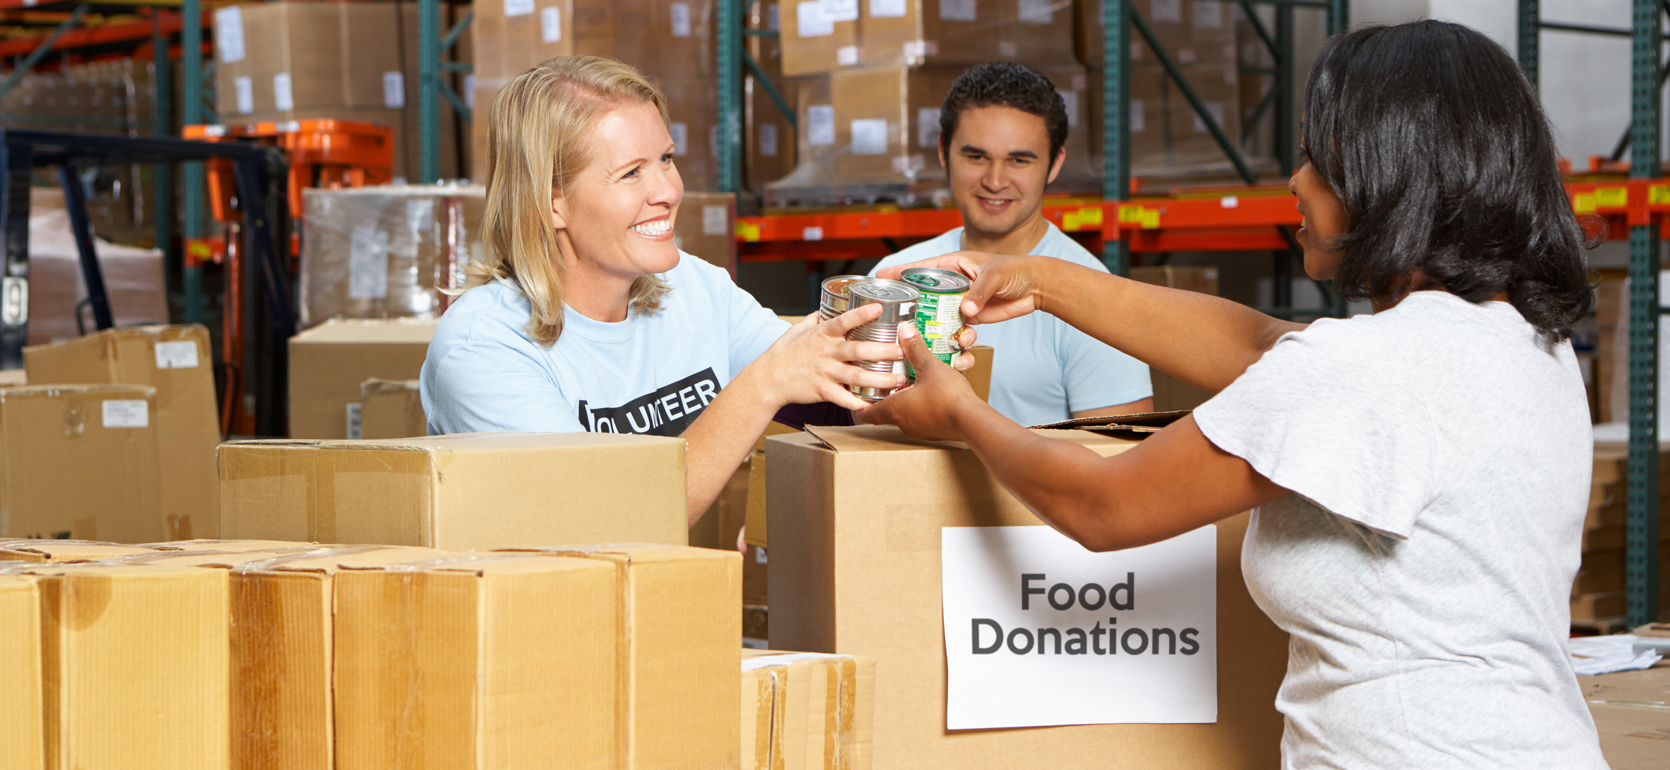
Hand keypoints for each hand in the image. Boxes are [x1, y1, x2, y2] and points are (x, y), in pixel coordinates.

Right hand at [747, 304, 906, 410]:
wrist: (767, 379)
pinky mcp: (822, 390)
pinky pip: (844, 399)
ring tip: (899, 379)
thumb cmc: (783, 353)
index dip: (861, 314)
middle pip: (859, 350)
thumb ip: (816, 320)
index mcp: (821, 335)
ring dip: (880, 378)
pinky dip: (859, 403)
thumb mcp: (798, 330)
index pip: (843, 321)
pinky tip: (876, 406)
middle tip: (903, 350)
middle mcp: (826, 352)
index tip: (880, 308)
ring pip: (857, 376)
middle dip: (883, 350)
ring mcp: (825, 372)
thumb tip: (827, 308)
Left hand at [856, 321, 982, 441]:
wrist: (972, 419)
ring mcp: (920, 429)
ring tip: (912, 385)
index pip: (868, 413)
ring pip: (908, 413)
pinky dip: (925, 406)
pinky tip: (934, 393)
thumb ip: (915, 349)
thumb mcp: (929, 366)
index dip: (861, 406)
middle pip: (888, 412)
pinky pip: (925, 417)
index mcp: (895, 409)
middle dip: (888, 397)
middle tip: (887, 384)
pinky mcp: (935, 431)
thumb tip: (905, 331)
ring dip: (909, 400)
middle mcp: (904, 422)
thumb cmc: (947, 395)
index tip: (858, 399)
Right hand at [876, 252, 1049, 325]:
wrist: (1036, 287)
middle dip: (914, 308)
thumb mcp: (994, 276)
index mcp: (953, 265)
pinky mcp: (971, 317)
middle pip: (923, 295)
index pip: (920, 268)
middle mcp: (952, 283)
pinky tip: (964, 344)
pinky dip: (957, 340)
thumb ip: (978, 292)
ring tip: (943, 336)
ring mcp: (960, 301)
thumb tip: (965, 312)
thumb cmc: (1015, 270)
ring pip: (938, 317)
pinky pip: (956, 330)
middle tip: (901, 321)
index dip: (899, 272)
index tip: (879, 277)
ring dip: (938, 330)